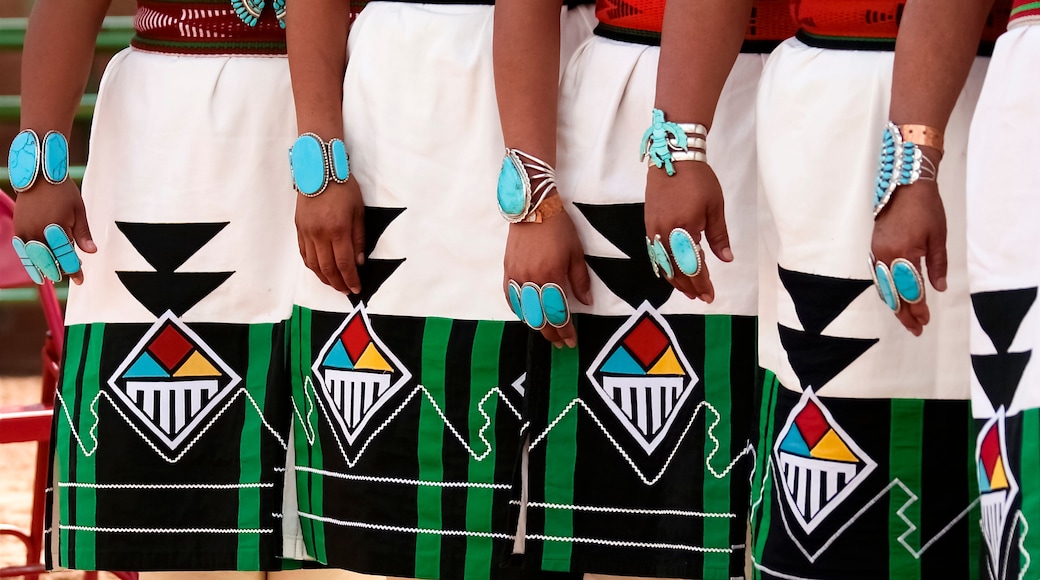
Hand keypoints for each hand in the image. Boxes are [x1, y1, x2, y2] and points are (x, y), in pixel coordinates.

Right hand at [13, 180, 95, 284]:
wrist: (39, 176)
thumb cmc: (62, 192)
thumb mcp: (78, 210)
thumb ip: (83, 233)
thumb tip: (91, 252)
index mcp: (57, 227)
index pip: (66, 255)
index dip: (74, 269)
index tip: (80, 280)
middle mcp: (39, 231)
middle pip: (50, 260)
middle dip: (60, 271)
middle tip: (70, 276)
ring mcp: (26, 231)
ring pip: (35, 258)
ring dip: (43, 269)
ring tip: (51, 278)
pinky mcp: (18, 229)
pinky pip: (23, 251)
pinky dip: (29, 261)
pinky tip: (35, 269)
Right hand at [295, 179, 364, 293]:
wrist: (319, 169)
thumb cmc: (343, 188)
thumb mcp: (358, 211)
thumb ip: (358, 238)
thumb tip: (359, 261)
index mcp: (337, 230)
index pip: (344, 263)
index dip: (350, 279)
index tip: (356, 289)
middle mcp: (320, 234)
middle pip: (327, 268)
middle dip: (338, 283)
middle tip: (346, 291)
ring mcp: (307, 232)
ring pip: (313, 264)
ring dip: (324, 278)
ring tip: (334, 284)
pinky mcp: (299, 228)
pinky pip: (304, 253)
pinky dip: (312, 266)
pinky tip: (319, 270)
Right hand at [503, 203, 591, 347]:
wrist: (533, 207)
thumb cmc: (559, 228)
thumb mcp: (576, 252)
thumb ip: (580, 280)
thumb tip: (586, 302)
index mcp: (551, 276)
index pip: (558, 313)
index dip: (565, 330)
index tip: (571, 341)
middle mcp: (531, 280)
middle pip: (540, 317)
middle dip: (551, 333)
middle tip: (560, 342)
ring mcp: (517, 276)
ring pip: (524, 310)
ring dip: (535, 325)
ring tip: (546, 332)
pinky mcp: (507, 270)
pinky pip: (510, 297)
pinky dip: (518, 309)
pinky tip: (525, 315)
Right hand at [644, 162, 731, 302]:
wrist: (672, 157)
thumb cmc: (698, 180)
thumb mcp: (715, 207)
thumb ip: (719, 236)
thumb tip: (726, 259)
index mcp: (683, 229)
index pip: (692, 266)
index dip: (701, 284)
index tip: (709, 296)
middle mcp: (664, 234)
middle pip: (675, 270)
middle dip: (689, 287)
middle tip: (701, 297)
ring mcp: (653, 230)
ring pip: (662, 264)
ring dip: (675, 280)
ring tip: (688, 290)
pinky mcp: (648, 225)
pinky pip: (654, 253)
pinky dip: (664, 267)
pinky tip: (672, 272)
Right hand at [871, 165, 947, 335]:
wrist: (904, 185)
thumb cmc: (926, 208)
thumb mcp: (939, 237)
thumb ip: (937, 264)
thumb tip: (939, 288)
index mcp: (905, 254)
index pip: (911, 290)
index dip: (918, 309)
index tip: (925, 322)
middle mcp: (887, 257)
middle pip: (894, 294)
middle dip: (905, 313)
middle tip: (915, 329)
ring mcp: (878, 253)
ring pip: (883, 287)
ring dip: (894, 304)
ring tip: (905, 318)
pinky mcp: (874, 248)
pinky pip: (878, 276)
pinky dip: (885, 290)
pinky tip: (892, 296)